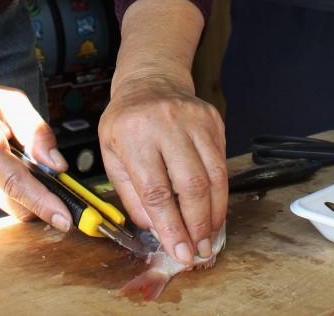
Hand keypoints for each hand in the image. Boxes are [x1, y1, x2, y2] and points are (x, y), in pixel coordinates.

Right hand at [0, 78, 72, 230]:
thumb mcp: (9, 100)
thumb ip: (36, 131)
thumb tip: (58, 166)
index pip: (15, 183)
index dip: (43, 203)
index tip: (66, 219)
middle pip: (16, 203)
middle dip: (40, 198)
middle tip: (48, 175)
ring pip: (8, 202)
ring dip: (19, 186)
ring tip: (7, 155)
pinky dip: (3, 186)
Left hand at [99, 68, 227, 264]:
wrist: (150, 81)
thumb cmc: (126, 123)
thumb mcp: (111, 156)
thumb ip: (130, 194)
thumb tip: (156, 229)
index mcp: (133, 134)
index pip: (155, 189)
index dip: (170, 225)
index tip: (179, 251)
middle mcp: (166, 123)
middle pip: (190, 184)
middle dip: (197, 224)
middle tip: (199, 250)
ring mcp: (194, 119)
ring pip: (213, 175)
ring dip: (214, 213)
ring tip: (209, 237)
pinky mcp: (213, 120)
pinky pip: (221, 163)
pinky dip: (220, 192)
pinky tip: (214, 210)